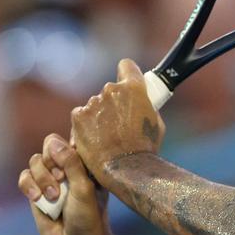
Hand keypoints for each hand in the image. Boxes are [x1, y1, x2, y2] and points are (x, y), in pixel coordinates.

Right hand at [20, 134, 112, 234]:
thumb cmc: (89, 218)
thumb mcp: (84, 189)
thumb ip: (71, 163)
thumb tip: (53, 142)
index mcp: (86, 162)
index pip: (71, 137)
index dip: (65, 147)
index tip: (70, 164)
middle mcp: (68, 166)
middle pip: (48, 146)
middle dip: (51, 164)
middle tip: (61, 181)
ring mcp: (51, 178)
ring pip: (35, 162)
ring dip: (42, 178)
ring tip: (53, 197)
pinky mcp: (36, 191)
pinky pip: (24, 178)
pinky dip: (28, 186)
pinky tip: (37, 199)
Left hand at [71, 59, 165, 183]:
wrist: (125, 169)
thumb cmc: (145, 149)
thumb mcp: (156, 122)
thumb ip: (145, 106)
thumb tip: (141, 104)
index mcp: (134, 88)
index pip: (126, 66)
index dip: (127, 74)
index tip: (126, 81)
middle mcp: (111, 90)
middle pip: (110, 90)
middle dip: (113, 103)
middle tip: (118, 123)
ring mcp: (93, 103)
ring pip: (95, 105)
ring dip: (99, 116)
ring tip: (106, 138)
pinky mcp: (78, 117)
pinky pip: (81, 116)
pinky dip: (85, 126)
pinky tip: (94, 141)